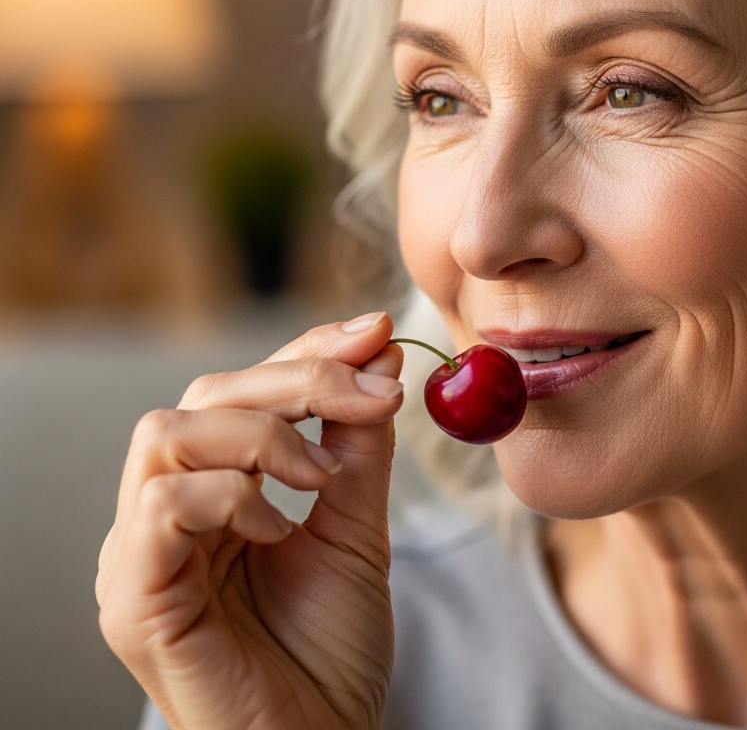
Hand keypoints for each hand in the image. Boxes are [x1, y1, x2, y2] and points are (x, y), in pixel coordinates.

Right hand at [96, 312, 404, 729]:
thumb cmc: (330, 648)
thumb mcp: (356, 523)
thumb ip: (359, 442)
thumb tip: (380, 350)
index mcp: (212, 491)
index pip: (244, 388)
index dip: (307, 348)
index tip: (375, 329)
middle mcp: (165, 512)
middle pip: (207, 395)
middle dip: (299, 378)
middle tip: (372, 391)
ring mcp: (142, 554)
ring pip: (169, 432)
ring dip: (263, 434)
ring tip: (320, 476)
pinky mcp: (135, 598)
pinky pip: (160, 504)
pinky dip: (230, 495)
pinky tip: (278, 527)